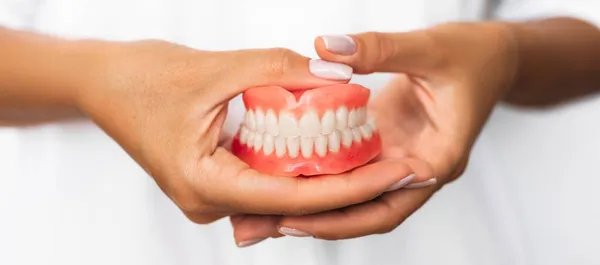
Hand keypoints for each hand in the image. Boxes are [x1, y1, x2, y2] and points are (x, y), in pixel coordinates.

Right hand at [74, 40, 428, 230]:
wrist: (101, 82)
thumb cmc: (143, 76)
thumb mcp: (218, 68)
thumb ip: (282, 70)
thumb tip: (341, 74)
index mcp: (203, 185)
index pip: (293, 198)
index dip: (351, 186)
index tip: (394, 173)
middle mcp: (207, 202)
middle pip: (293, 204)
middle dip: (347, 186)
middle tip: (398, 165)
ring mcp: (209, 196)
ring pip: (281, 195)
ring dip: (324, 178)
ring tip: (375, 159)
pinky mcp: (214, 182)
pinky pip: (265, 182)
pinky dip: (297, 169)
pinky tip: (332, 152)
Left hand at [232, 22, 516, 240]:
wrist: (492, 56)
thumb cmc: (472, 54)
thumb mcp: (428, 48)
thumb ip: (379, 49)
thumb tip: (325, 48)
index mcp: (438, 158)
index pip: (390, 203)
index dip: (346, 217)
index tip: (300, 216)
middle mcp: (417, 168)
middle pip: (367, 210)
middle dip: (321, 222)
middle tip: (271, 224)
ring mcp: (400, 159)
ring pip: (357, 195)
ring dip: (318, 204)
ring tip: (270, 210)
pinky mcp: (387, 144)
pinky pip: (353, 167)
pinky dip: (324, 173)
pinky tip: (289, 170)